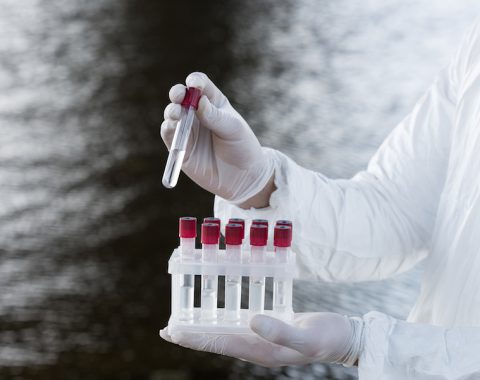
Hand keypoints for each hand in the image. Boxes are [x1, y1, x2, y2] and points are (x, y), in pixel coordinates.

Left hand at [160, 312, 363, 367]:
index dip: (194, 338)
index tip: (172, 332)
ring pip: (226, 331)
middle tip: (169, 328)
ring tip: (188, 321)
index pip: (219, 343)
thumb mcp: (304, 337)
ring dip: (206, 327)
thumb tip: (252, 321)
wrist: (343, 338)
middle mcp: (256, 345)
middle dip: (193, 335)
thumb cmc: (326, 338)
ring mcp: (262, 337)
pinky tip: (220, 312)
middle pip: (217, 339)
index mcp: (260, 350)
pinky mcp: (269, 328)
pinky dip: (226, 318)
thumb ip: (279, 332)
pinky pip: (241, 323)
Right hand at [161, 72, 274, 204]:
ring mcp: (188, 130)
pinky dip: (168, 129)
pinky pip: (169, 135)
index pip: (200, 85)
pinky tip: (173, 127)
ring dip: (172, 111)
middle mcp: (197, 114)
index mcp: (213, 102)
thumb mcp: (233, 129)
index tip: (193, 83)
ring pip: (172, 115)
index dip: (194, 81)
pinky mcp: (181, 148)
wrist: (243, 178)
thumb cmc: (242, 147)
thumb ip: (215, 116)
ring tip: (177, 114)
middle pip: (181, 96)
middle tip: (178, 96)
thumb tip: (199, 102)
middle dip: (177, 93)